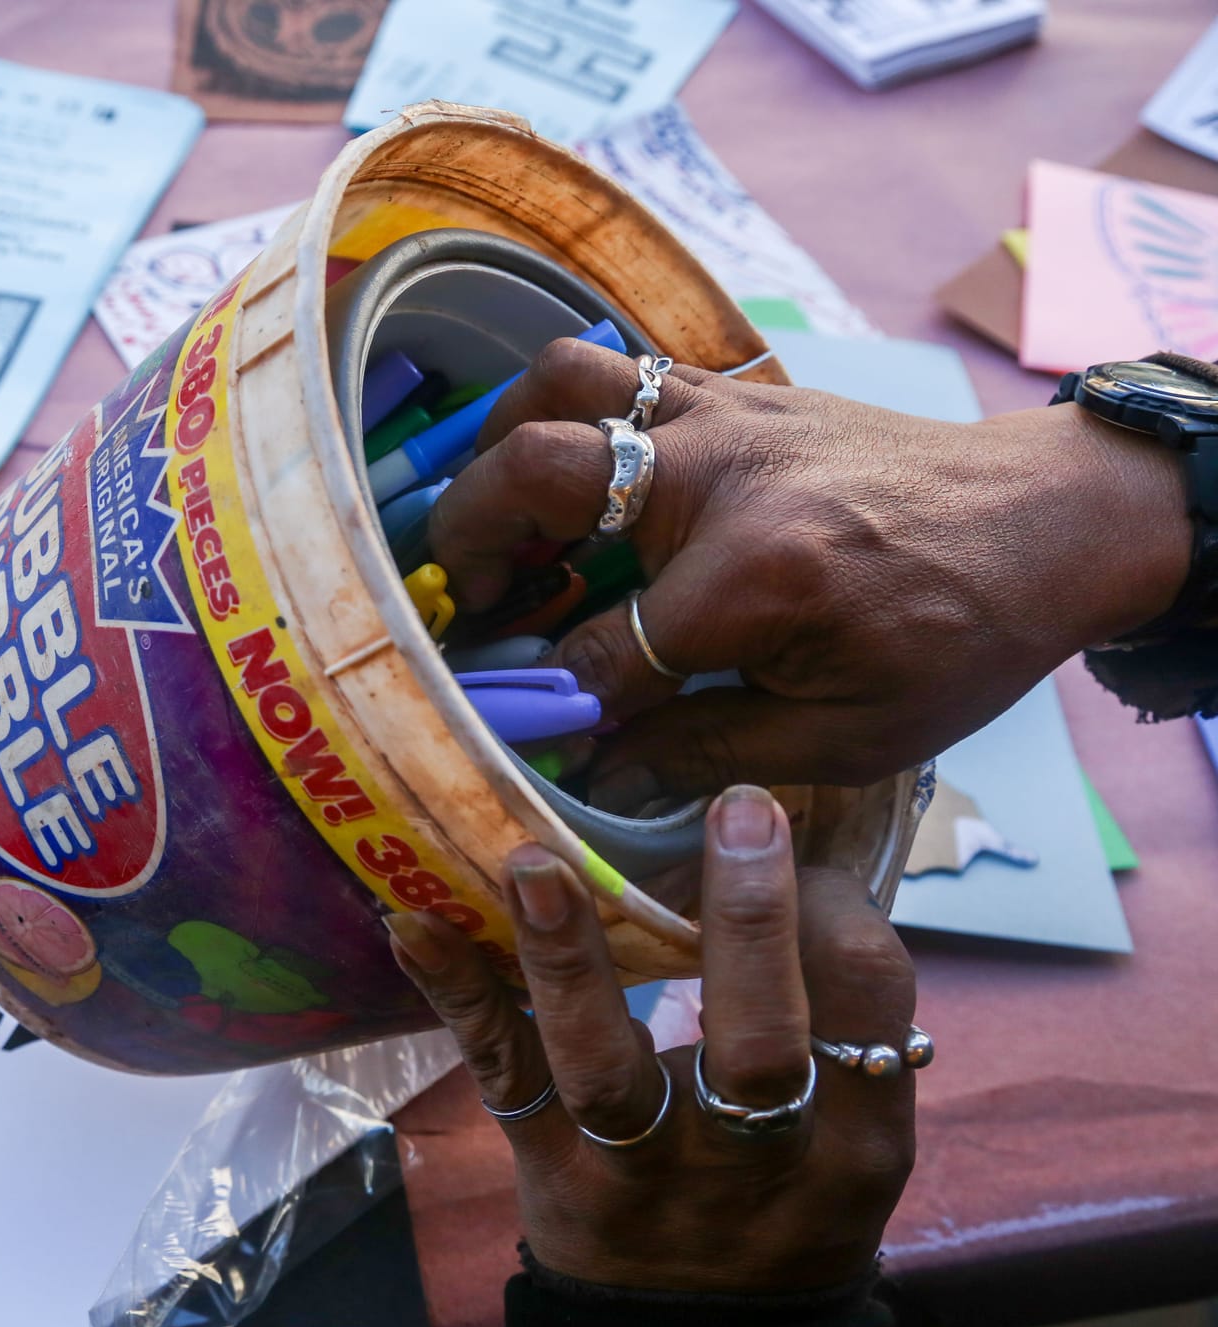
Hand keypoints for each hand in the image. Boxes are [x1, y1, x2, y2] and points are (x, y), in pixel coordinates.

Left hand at [385, 786, 915, 1293]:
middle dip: (748, 925)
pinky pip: (501, 1076)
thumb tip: (799, 850)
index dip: (835, 906)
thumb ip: (832, 1020)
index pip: (864, 1005)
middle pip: (757, 1044)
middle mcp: (749, 1161)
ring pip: (605, 1068)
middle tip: (737, 813)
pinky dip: (458, 995)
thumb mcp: (846, 1136)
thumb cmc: (780, 1199)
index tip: (792, 839)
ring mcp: (638, 1171)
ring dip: (568, 959)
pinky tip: (414, 922)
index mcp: (849, 1139)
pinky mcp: (548, 1168)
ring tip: (534, 863)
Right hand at [427, 338, 1191, 807]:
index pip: (597, 653)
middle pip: (536, 474)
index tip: (520, 734)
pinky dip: (565, 410)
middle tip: (466, 602)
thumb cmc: (962, 635)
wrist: (1050, 518)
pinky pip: (616, 365)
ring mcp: (722, 414)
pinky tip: (569, 474)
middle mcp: (719, 477)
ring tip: (500, 513)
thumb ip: (712, 752)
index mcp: (755, 579)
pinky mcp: (734, 388)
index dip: (546, 706)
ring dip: (501, 445)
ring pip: (559, 382)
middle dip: (471, 545)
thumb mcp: (855, 735)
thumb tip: (599, 772)